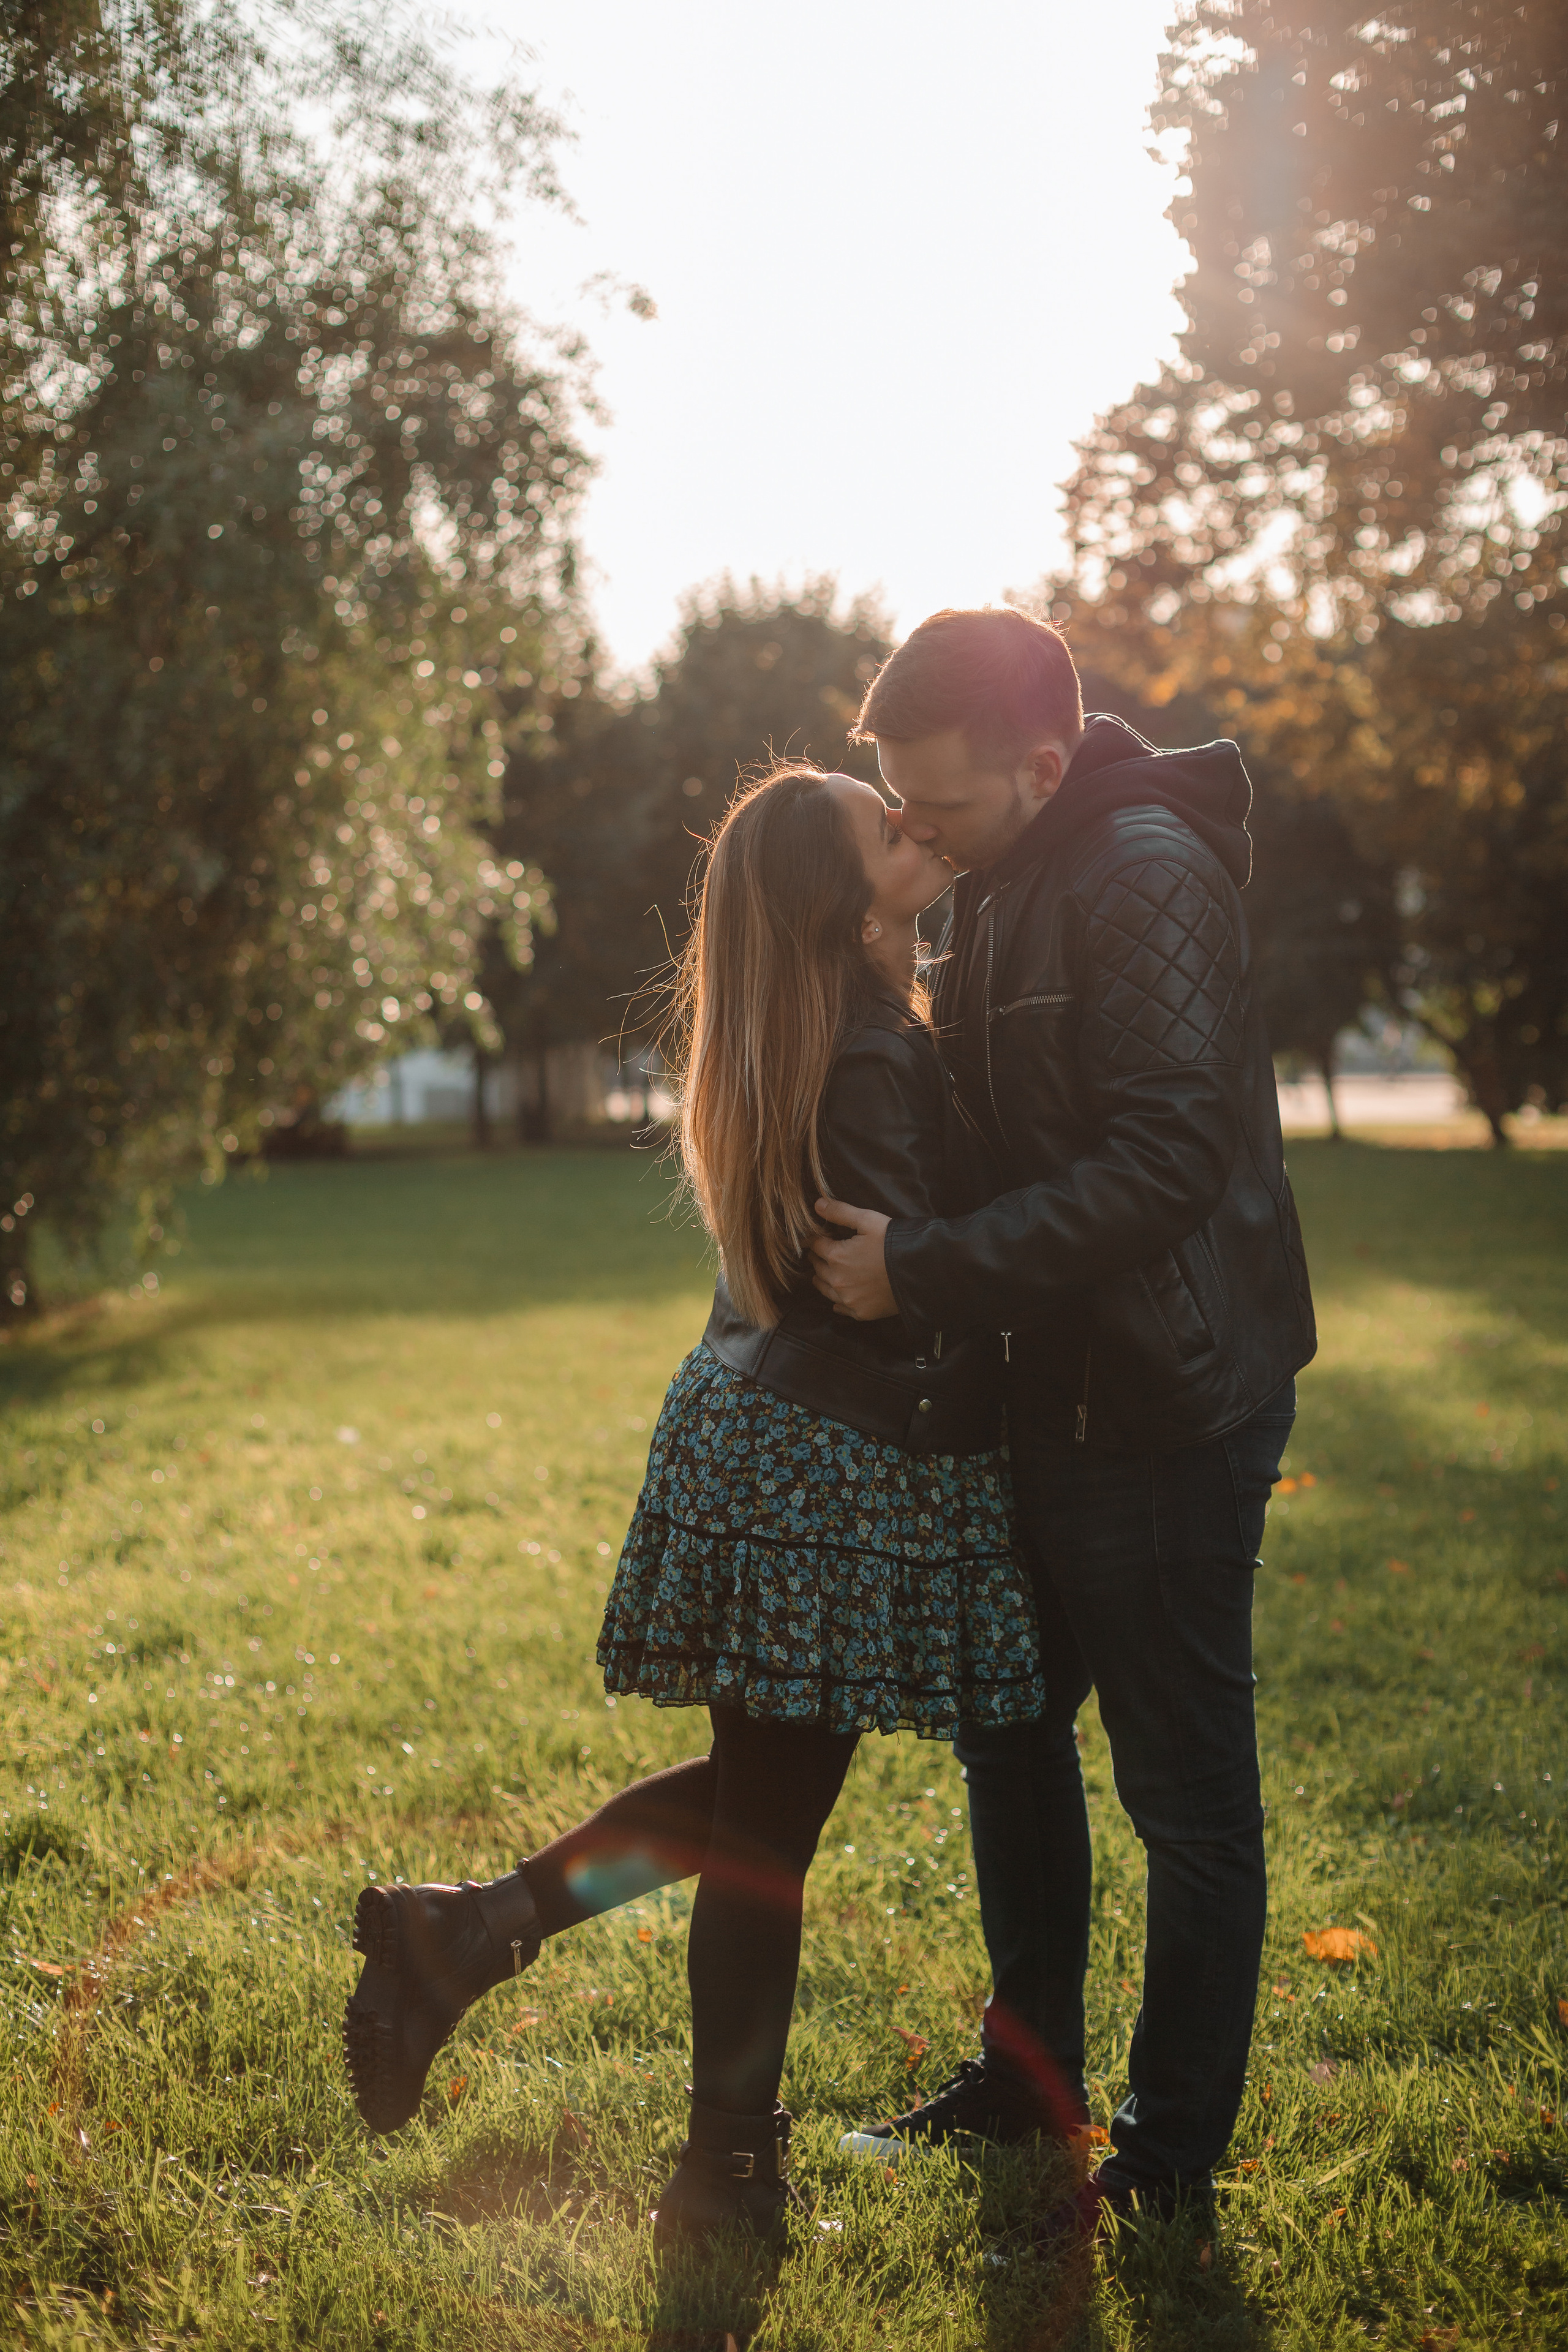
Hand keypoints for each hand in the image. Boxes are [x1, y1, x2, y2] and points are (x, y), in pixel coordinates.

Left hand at [808, 1197, 896, 1319]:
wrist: (919, 1271)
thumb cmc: (893, 1242)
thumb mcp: (868, 1220)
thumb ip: (840, 1212)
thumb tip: (817, 1204)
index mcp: (836, 1256)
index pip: (815, 1246)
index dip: (815, 1240)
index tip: (816, 1238)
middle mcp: (837, 1280)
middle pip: (818, 1268)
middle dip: (818, 1259)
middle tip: (819, 1254)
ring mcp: (848, 1299)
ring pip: (825, 1290)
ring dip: (822, 1280)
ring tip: (821, 1275)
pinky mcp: (861, 1312)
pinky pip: (841, 1308)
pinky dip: (838, 1302)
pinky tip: (838, 1300)